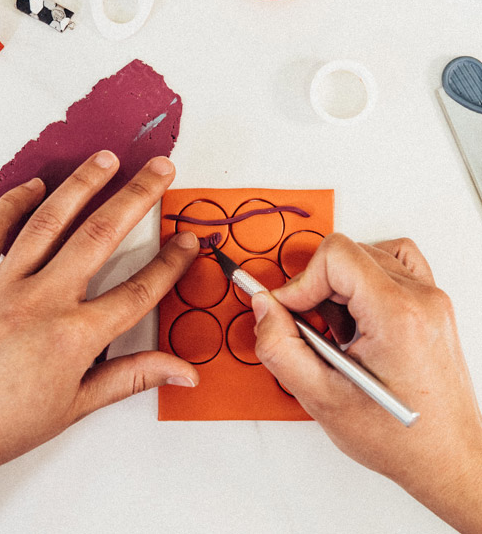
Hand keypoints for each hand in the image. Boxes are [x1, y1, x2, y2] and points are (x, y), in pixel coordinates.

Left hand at [0, 152, 198, 474]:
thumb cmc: (0, 424)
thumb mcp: (73, 407)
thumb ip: (131, 377)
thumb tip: (181, 372)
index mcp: (73, 337)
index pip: (138, 291)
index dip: (170, 264)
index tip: (188, 241)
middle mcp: (41, 301)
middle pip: (100, 236)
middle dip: (137, 196)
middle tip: (160, 169)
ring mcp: (1, 285)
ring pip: (49, 222)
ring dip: (82, 185)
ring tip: (106, 160)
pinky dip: (12, 204)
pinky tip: (33, 187)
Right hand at [252, 233, 481, 532]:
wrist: (447, 458)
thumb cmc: (400, 439)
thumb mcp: (322, 400)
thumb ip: (281, 347)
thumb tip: (264, 306)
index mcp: (397, 315)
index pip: (336, 256)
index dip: (301, 282)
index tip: (289, 312)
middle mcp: (421, 298)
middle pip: (347, 254)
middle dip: (317, 288)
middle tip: (314, 332)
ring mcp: (431, 298)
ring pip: (367, 255)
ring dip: (341, 287)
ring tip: (340, 331)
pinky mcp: (432, 304)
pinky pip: (395, 262)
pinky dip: (367, 278)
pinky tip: (360, 312)